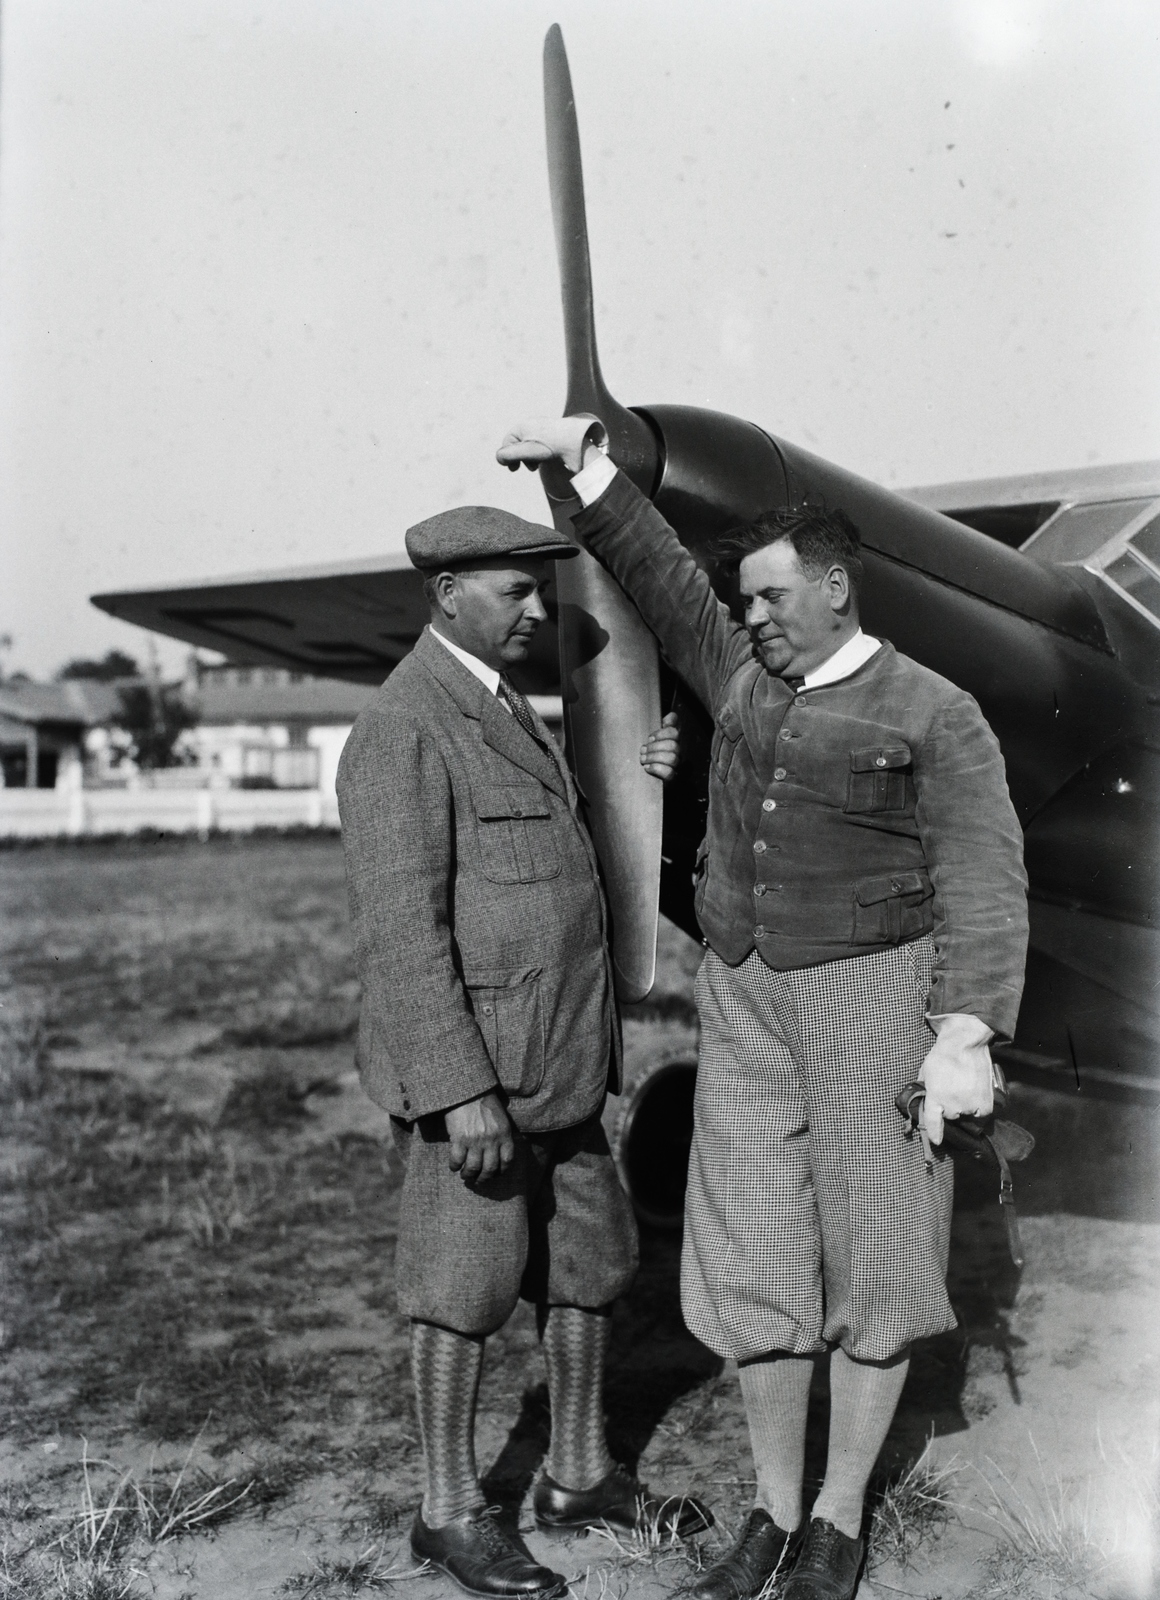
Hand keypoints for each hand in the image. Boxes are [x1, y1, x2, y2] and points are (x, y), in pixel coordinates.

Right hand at [445, 1091, 515, 1183]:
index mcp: (504, 1134)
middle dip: (484, 1178)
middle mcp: (491, 1140)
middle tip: (478, 1180)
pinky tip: (454, 1166)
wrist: (467, 1090)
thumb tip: (499, 1153)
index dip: (501, 1171)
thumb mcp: (500, 1117)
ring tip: (465, 1176)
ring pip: (473, 1168)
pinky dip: (455, 1166)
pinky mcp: (459, 1139)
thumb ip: (501, 1134)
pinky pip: (457, 1160)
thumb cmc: (484, 1102)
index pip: (507, 1160)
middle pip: (490, 1168)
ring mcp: (475, 1140)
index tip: (495, 1175)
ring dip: (469, 1175)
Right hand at [497, 415, 607, 478]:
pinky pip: (541, 446)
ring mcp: (543, 429)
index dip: (508, 458)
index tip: (514, 469)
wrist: (580, 440)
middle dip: (520, 459)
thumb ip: (510, 455)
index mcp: (523, 427)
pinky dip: (541, 455)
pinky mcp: (554, 435)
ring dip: (531, 458)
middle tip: (525, 469)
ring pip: (530, 447)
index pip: (507, 444)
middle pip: (518, 445)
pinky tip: (547, 461)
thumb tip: (499, 459)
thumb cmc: (553, 446)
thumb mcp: (528, 452)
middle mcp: (532, 425)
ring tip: (537, 466)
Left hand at [640, 711, 680, 780]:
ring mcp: (676, 767)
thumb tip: (671, 716)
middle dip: (654, 747)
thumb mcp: (652, 741)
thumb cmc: (647, 758)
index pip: (674, 732)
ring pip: (672, 758)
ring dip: (654, 757)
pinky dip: (656, 769)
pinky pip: (669, 773)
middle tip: (642, 751)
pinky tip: (647, 768)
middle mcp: (677, 754)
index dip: (661, 733)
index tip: (649, 739)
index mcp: (672, 742)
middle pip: (673, 745)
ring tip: (643, 759)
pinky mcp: (671, 780)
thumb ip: (661, 727)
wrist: (640, 782)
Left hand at [918, 1014, 994, 1145]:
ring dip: (965, 1105)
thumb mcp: (926, 1073)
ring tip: (965, 1086)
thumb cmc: (943, 1055)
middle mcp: (952, 1105)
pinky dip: (978, 1106)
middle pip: (951, 1115)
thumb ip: (925, 1090)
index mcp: (935, 1098)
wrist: (965, 1043)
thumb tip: (924, 1100)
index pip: (933, 1122)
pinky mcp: (984, 1104)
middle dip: (950, 1106)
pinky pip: (980, 1113)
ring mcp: (968, 1105)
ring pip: (966, 1114)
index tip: (936, 1141)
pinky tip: (975, 1091)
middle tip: (953, 1088)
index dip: (934, 1133)